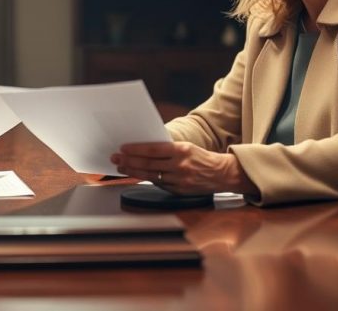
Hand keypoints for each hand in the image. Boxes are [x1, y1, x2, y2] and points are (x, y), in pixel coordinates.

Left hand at [110, 141, 256, 195]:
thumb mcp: (186, 147)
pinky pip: (159, 184)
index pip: (153, 149)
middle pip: (149, 164)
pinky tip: (137, 176)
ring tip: (122, 168)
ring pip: (151, 176)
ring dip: (134, 172)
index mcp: (182, 150)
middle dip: (129, 161)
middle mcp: (180, 165)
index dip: (136, 149)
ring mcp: (180, 180)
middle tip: (116, 158)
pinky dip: (147, 179)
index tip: (123, 148)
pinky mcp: (179, 191)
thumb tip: (143, 149)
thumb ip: (167, 149)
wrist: (222, 174)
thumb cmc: (201, 157)